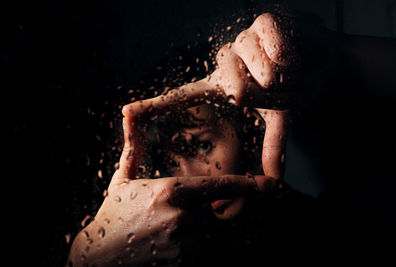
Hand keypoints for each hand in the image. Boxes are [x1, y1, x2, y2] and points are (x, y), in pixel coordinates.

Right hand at [68, 108, 275, 266]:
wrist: (99, 256)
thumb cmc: (112, 214)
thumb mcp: (124, 179)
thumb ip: (134, 147)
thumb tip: (128, 115)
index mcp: (172, 191)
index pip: (221, 185)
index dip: (249, 185)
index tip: (272, 184)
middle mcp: (183, 216)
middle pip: (210, 210)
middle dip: (197, 211)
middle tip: (164, 215)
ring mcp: (185, 242)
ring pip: (203, 231)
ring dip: (190, 228)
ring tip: (159, 230)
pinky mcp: (185, 261)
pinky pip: (196, 248)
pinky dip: (185, 244)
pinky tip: (162, 242)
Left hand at [122, 13, 288, 179]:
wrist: (321, 60)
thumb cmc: (292, 88)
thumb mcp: (280, 117)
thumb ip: (274, 145)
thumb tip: (275, 181)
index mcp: (222, 86)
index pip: (184, 96)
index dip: (156, 106)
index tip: (128, 113)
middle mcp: (225, 63)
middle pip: (238, 90)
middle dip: (268, 94)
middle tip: (280, 87)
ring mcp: (240, 42)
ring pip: (259, 71)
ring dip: (282, 76)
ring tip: (288, 69)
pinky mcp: (260, 23)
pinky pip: (274, 45)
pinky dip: (289, 54)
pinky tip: (291, 51)